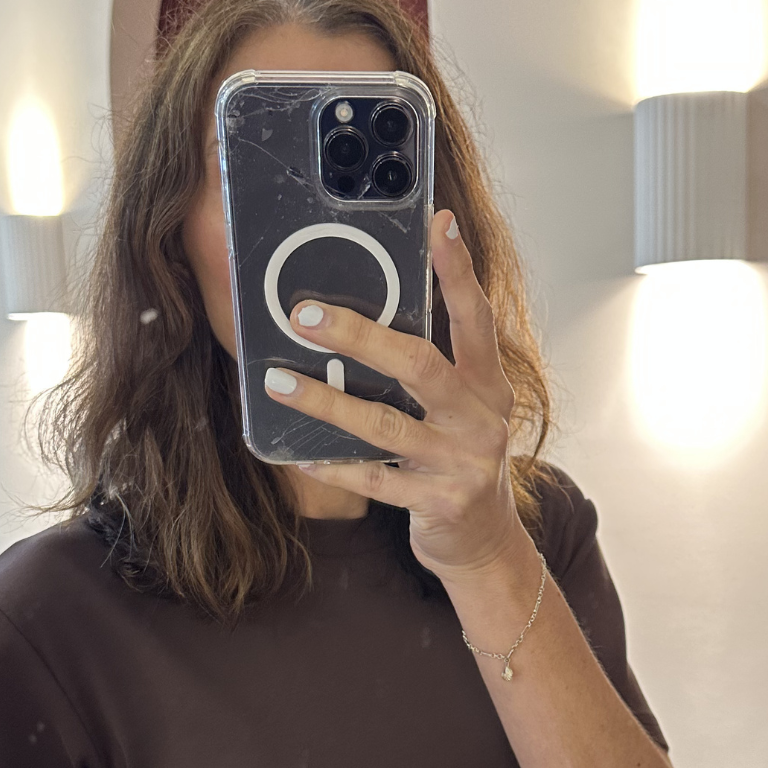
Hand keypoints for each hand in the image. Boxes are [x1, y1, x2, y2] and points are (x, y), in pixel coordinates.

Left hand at [264, 210, 526, 579]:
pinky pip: (374, 480)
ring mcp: (462, 462)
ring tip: (279, 382)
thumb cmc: (459, 462)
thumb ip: (429, 371)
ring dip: (326, 402)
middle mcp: (481, 419)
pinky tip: (299, 454)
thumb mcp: (460, 410)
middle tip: (304, 314)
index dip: (459, 271)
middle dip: (359, 335)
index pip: (476, 318)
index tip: (439, 224)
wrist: (485, 543)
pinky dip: (333, 465)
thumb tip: (361, 320)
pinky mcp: (439, 503)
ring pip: (385, 424)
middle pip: (420, 364)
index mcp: (488, 385)